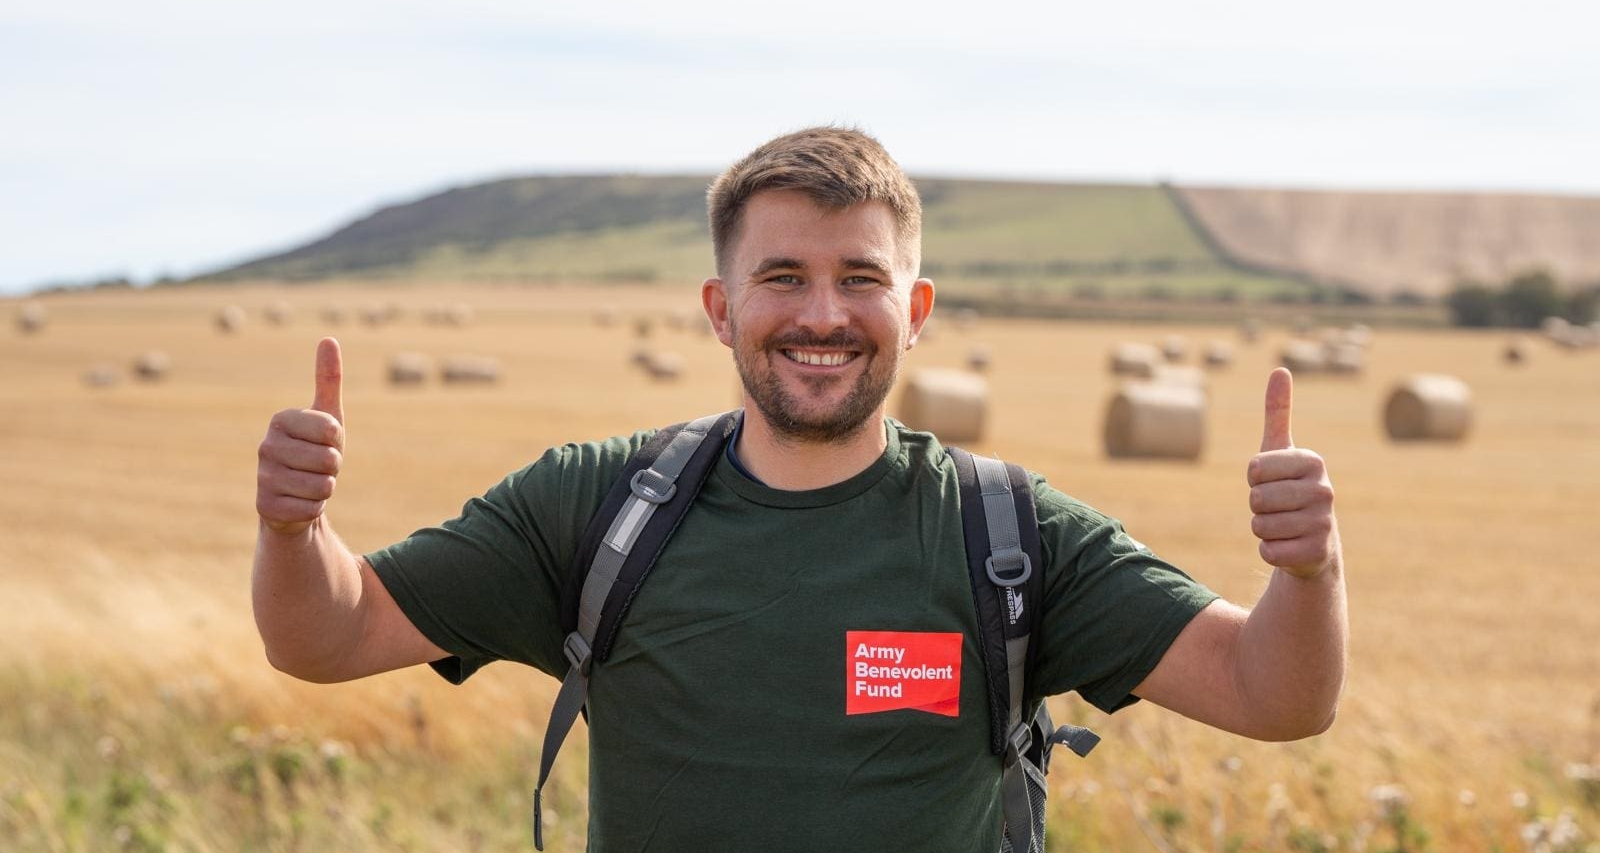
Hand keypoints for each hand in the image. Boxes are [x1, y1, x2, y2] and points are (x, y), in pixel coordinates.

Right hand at [256, 338, 344, 535]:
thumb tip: (329, 339)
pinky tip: (299, 502)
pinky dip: (314, 508)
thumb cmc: (315, 450)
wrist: (296, 495)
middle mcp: (266, 446)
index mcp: (281, 419)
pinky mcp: (265, 506)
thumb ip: (328, 379)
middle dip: (333, 467)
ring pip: (323, 486)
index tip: (324, 442)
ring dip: (325, 488)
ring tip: (309, 483)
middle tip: (317, 466)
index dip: (338, 441)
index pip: (332, 430)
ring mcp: (263, 477)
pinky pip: (312, 508)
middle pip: (330, 460)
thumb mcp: (328, 416)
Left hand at [1247, 368, 1337, 578]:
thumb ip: (1278, 412)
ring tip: (1284, 526)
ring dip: (1263, 529)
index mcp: (1313, 461)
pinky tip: (1288, 546)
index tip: (1273, 482)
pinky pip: (1267, 551)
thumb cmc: (1291, 490)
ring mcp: (1323, 523)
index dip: (1254, 479)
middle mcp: (1325, 490)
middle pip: (1256, 499)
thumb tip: (1279, 369)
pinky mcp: (1316, 553)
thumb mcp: (1282, 452)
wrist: (1315, 542)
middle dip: (1258, 507)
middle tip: (1279, 508)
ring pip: (1259, 526)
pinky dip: (1269, 551)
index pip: (1254, 469)